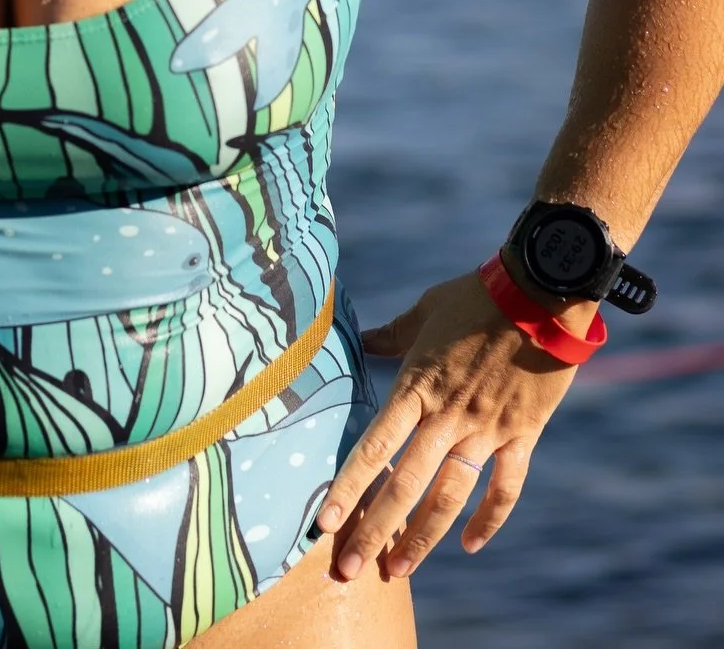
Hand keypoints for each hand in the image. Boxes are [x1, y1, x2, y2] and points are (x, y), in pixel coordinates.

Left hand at [315, 270, 581, 580]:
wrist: (540, 295)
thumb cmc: (475, 296)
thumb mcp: (424, 311)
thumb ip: (391, 334)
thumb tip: (359, 336)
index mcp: (417, 387)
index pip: (375, 448)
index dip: (347, 489)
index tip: (325, 524)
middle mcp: (447, 417)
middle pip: (405, 486)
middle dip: (375, 531)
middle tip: (349, 571)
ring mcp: (485, 431)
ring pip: (450, 497)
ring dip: (423, 537)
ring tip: (399, 569)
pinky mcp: (521, 435)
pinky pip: (505, 487)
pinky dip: (490, 519)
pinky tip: (471, 545)